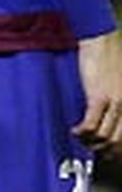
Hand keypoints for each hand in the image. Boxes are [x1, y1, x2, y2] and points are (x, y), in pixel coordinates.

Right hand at [75, 31, 121, 154]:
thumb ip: (114, 99)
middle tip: (89, 149)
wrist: (101, 40)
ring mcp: (115, 102)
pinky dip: (82, 132)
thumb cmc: (108, 58)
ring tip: (79, 138)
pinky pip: (91, 125)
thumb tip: (104, 114)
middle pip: (117, 140)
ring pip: (105, 137)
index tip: (102, 151)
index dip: (115, 149)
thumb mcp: (116, 82)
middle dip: (103, 150)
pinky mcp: (99, 97)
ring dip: (89, 142)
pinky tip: (74, 131)